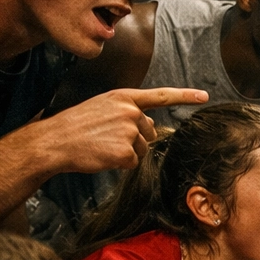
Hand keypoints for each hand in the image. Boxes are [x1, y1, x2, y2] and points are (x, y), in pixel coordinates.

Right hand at [43, 88, 206, 173]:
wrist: (55, 141)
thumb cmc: (76, 125)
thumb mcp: (103, 108)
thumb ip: (128, 112)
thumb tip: (151, 125)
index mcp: (124, 97)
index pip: (160, 95)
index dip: (185, 96)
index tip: (204, 96)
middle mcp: (130, 111)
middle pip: (150, 132)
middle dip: (134, 139)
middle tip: (106, 138)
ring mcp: (129, 131)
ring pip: (142, 149)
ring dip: (126, 152)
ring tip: (102, 145)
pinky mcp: (126, 152)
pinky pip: (133, 162)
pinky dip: (120, 164)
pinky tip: (103, 156)